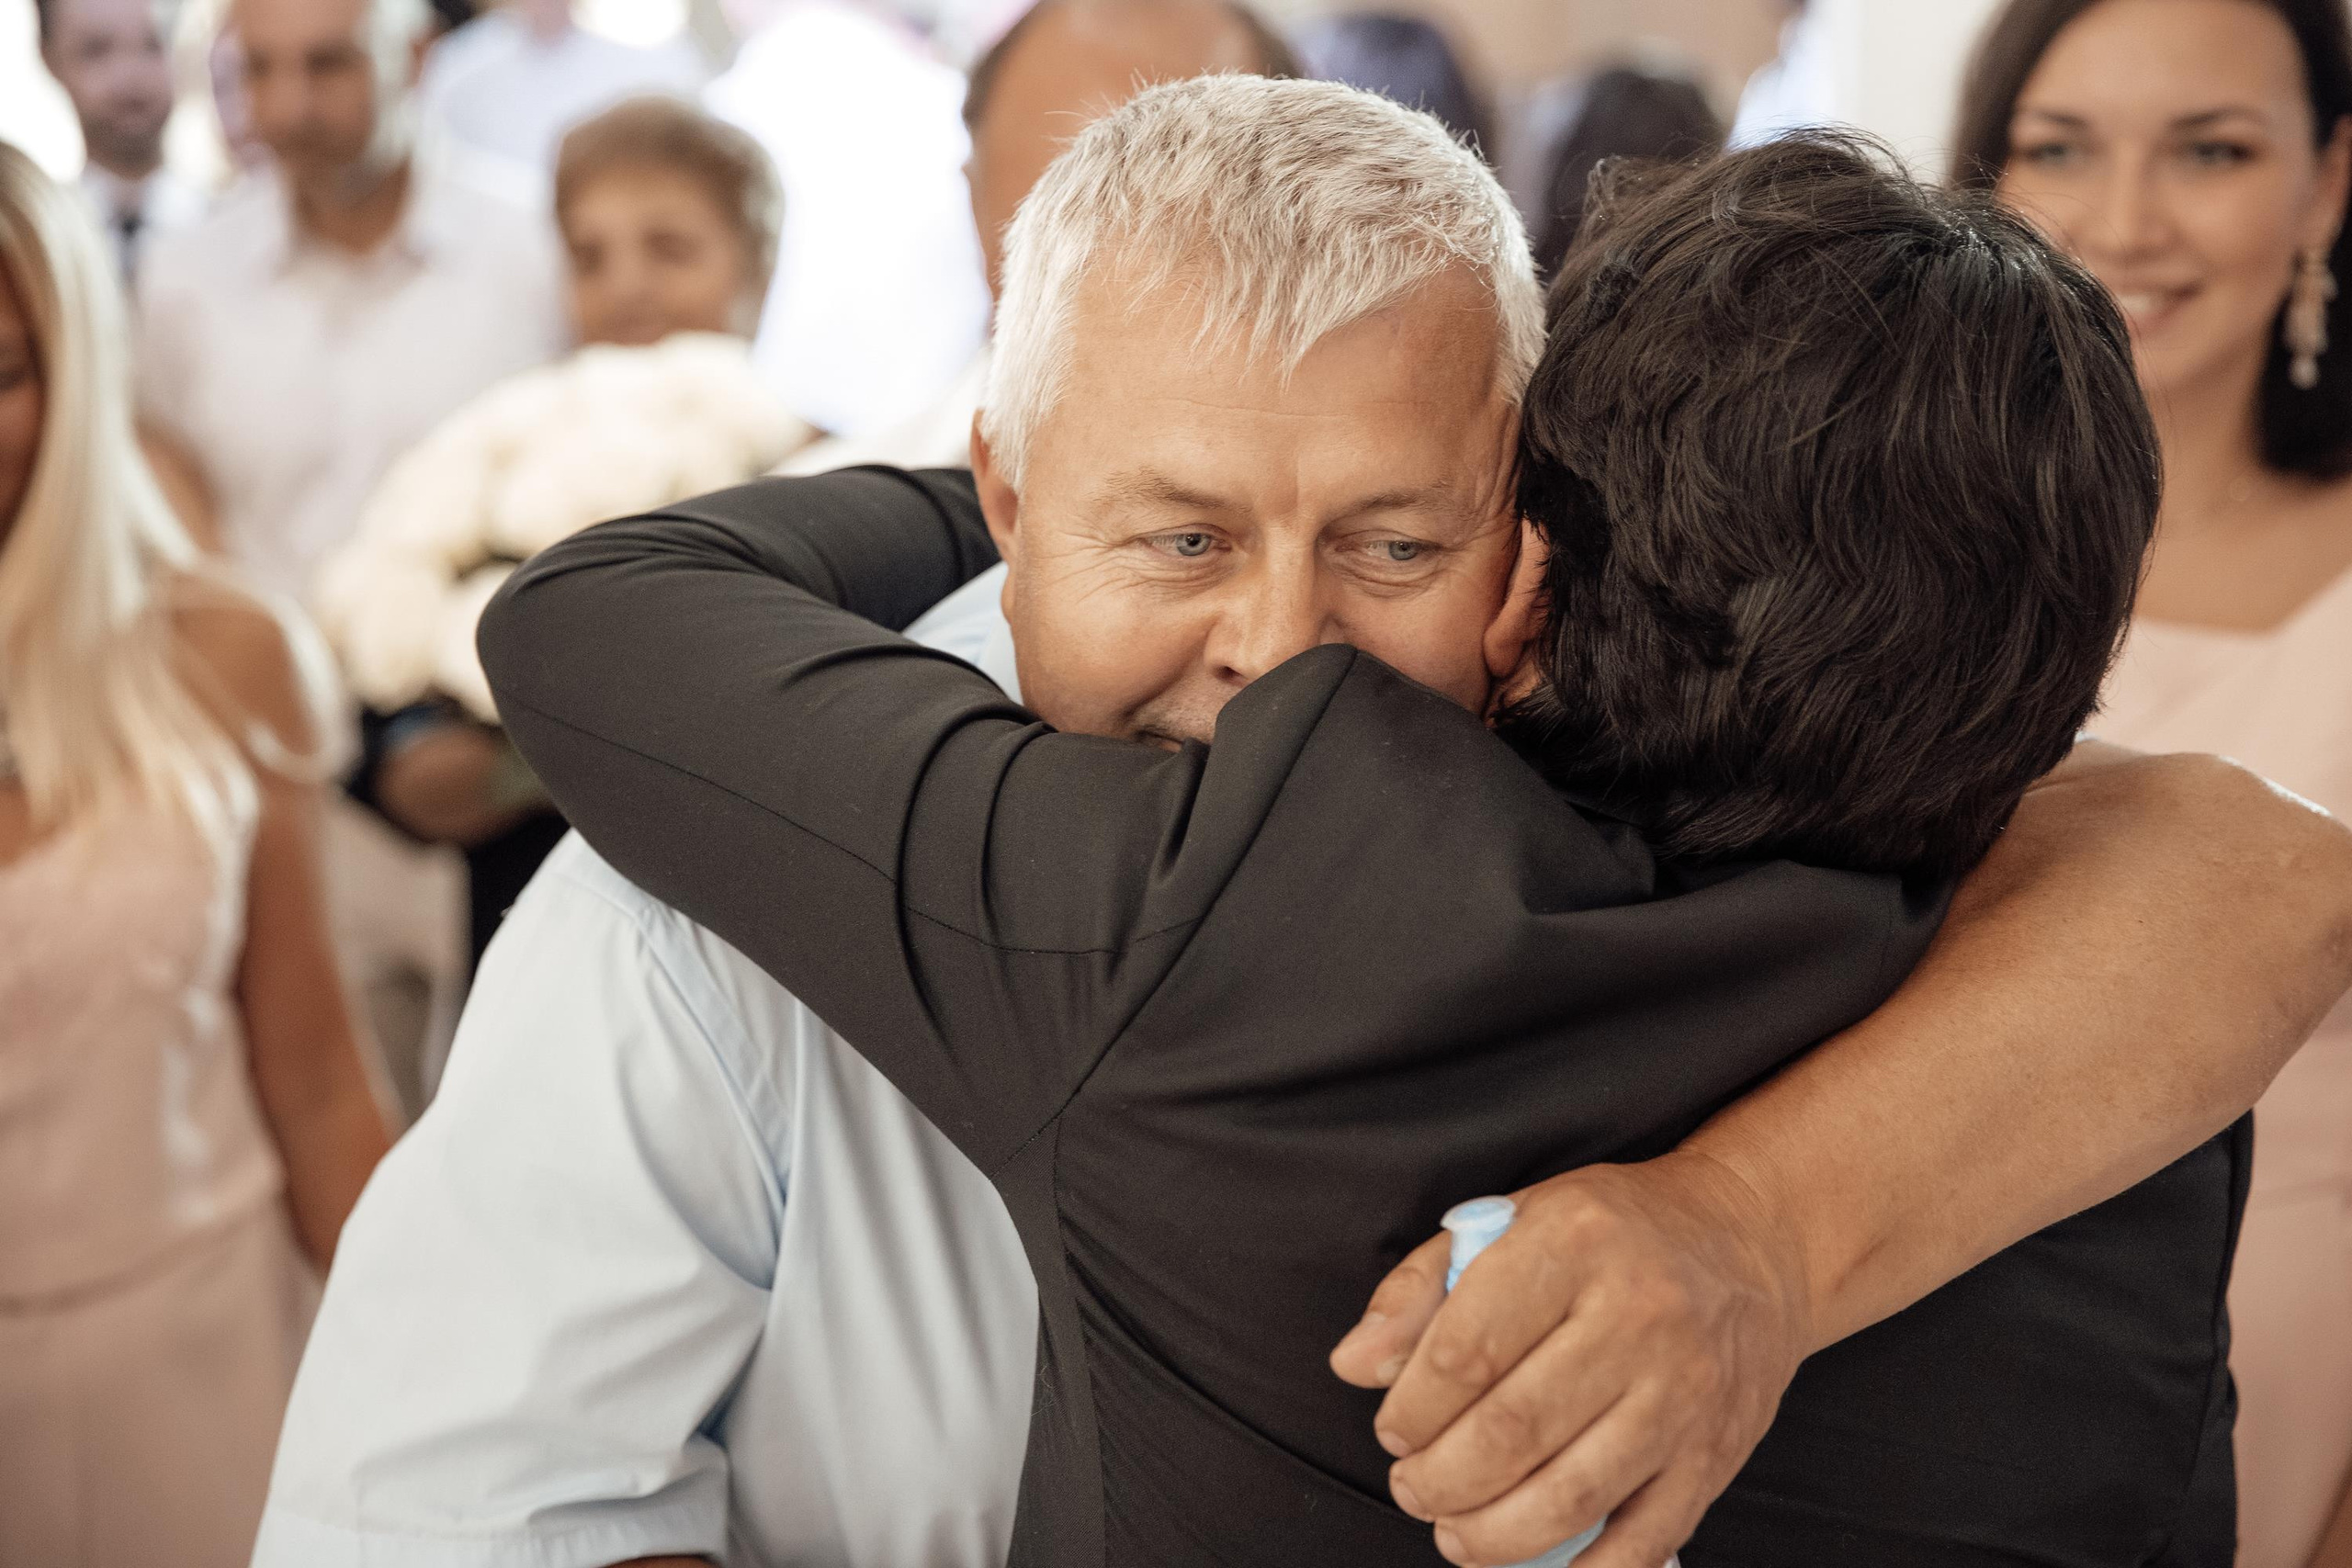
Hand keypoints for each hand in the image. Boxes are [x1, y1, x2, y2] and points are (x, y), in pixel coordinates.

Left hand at [1329, 1151, 1810, 1567]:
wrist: (1750, 1243)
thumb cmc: (1611, 1234)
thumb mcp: (1511, 1221)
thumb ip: (1420, 1289)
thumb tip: (1356, 1364)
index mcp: (1573, 1244)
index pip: (1465, 1351)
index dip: (1411, 1410)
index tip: (1393, 1430)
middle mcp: (1638, 1316)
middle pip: (1511, 1432)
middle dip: (1439, 1481)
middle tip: (1413, 1489)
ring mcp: (1685, 1391)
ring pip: (1570, 1495)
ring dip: (1491, 1534)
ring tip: (1454, 1531)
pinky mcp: (1717, 1453)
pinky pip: (1640, 1539)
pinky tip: (1532, 1560)